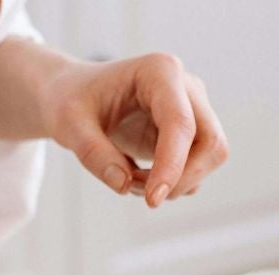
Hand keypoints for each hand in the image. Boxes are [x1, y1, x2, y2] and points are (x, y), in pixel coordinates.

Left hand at [42, 52, 227, 207]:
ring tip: (127, 179)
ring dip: (174, 183)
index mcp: (159, 71)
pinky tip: (137, 176)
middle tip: (136, 192)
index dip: (172, 165)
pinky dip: (171, 183)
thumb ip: (92, 152)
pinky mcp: (191, 133)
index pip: (181, 124)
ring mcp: (193, 109)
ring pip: (210, 158)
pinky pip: (196, 168)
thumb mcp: (67, 124)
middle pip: (211, 143)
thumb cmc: (70, 100)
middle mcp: (186, 87)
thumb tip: (124, 185)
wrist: (73, 95)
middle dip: (181, 178)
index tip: (152, 200)